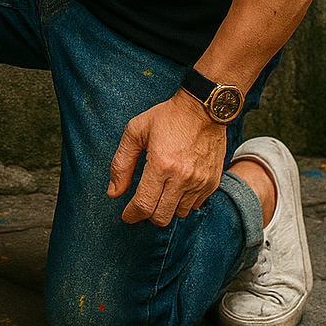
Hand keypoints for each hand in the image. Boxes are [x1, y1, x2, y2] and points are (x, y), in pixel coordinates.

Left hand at [107, 90, 227, 225]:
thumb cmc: (167, 117)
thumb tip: (113, 192)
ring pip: (178, 213)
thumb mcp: (135, 132)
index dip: (131, 214)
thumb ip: (121, 163)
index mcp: (160, 165)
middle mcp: (182, 178)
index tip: (127, 215)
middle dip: (147, 214)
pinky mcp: (212, 182)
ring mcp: (200, 182)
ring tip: (160, 191)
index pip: (143, 205)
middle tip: (142, 203)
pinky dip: (183, 201)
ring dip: (166, 207)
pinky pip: (195, 205)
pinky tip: (177, 186)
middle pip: (161, 217)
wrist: (203, 108)